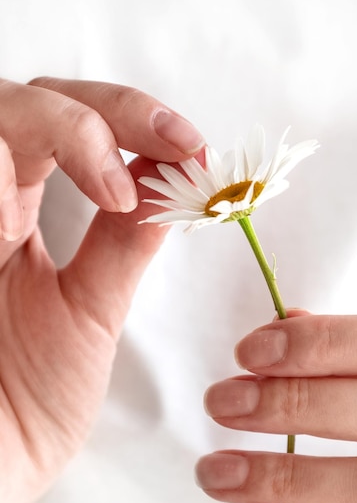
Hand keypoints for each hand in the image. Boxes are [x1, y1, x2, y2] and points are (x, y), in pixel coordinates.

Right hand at [0, 77, 203, 502]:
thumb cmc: (27, 401)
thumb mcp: (90, 313)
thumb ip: (123, 244)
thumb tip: (174, 180)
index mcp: (16, 213)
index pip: (69, 127)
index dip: (130, 119)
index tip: (192, 146)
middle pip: (22, 101)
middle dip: (98, 114)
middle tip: (168, 147)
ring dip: (52, 128)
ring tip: (110, 188)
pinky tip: (14, 224)